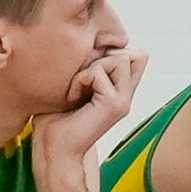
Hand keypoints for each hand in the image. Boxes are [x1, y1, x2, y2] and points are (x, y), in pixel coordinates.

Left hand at [32, 47, 146, 167]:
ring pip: (118, 59)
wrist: (54, 148)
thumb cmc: (56, 119)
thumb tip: (93, 43)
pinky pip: (98, 73)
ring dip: (89, 68)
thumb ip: (89, 65)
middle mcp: (126, 95)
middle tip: (80, 80)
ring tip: (77, 88)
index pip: (136, 56)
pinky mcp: (114, 105)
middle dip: (99, 58)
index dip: (111, 51)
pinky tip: (72, 96)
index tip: (86, 69)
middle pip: (128, 53)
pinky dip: (79, 80)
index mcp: (120, 90)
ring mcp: (123, 100)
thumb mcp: (74, 83)